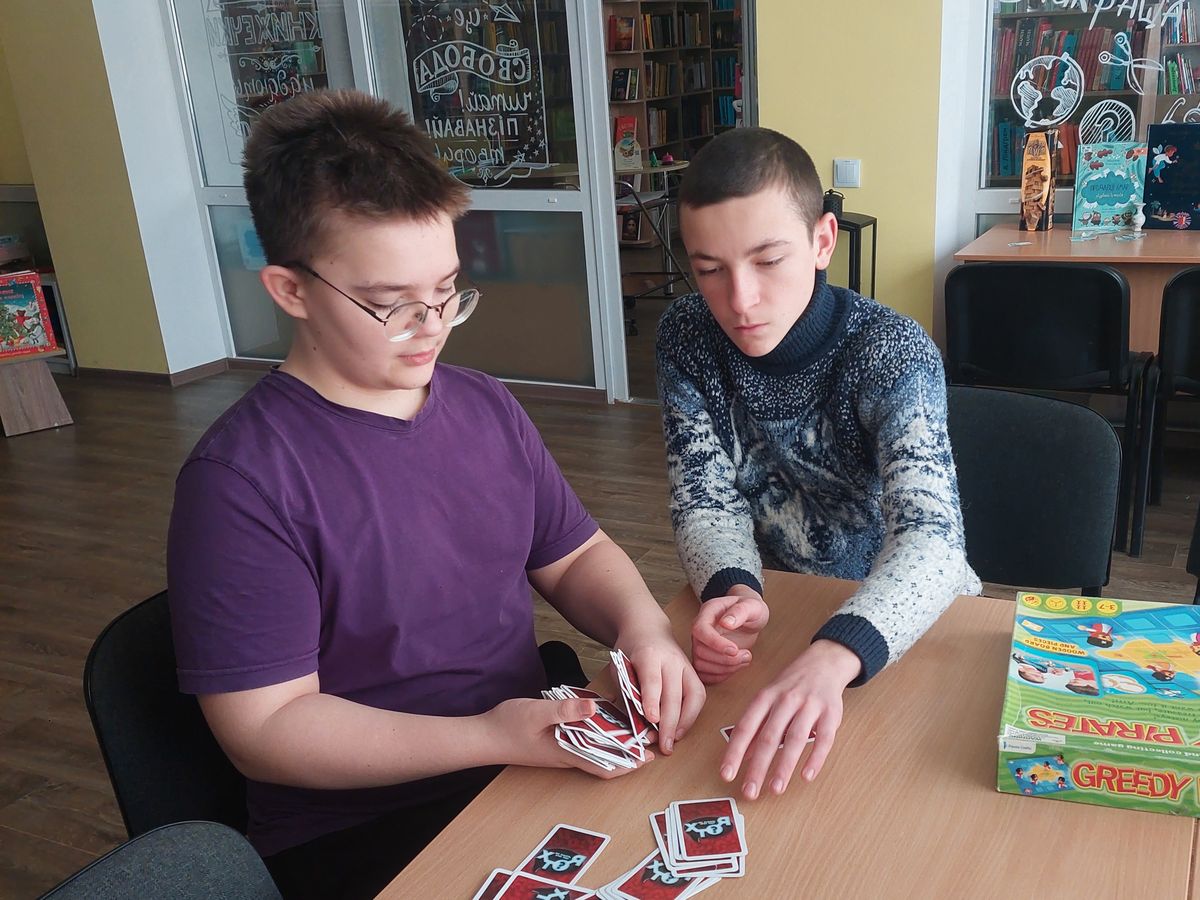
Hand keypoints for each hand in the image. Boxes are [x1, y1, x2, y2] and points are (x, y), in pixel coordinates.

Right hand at [484, 696, 650, 778]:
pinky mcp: (554, 742)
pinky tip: (603, 720)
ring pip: (596, 751)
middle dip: (629, 752)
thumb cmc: (507, 726)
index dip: (629, 763)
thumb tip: (596, 707)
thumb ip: (565, 710)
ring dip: (616, 743)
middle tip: (649, 738)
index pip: (605, 766)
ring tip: (633, 728)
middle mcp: (567, 755)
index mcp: (567, 752)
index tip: (649, 754)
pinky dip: (598, 735)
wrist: (483, 737)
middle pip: (605, 760)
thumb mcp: (537, 712)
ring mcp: (561, 750)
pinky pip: (583, 742)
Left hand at [616, 629, 705, 754]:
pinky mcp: (694, 672)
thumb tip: (636, 724)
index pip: (652, 680)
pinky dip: (692, 715)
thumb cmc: (630, 651)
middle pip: (674, 693)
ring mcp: (685, 665)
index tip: (651, 720)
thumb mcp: (620, 668)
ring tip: (674, 740)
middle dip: (669, 723)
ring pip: (693, 696)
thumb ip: (628, 692)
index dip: (652, 700)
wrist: (647, 629)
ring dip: (685, 722)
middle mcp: (671, 659)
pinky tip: (681, 728)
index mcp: (648, 654)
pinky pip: (699, 696)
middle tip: (664, 746)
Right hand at [690, 589, 769, 684]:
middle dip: (725, 659)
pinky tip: (736, 667)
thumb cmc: (750, 608)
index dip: (715, 643)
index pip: (700, 630)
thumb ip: (740, 611)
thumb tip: (726, 623)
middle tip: (747, 655)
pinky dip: (720, 676)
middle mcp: (700, 629)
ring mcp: (701, 644)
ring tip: (745, 660)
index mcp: (708, 612)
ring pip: (701, 664)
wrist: (750, 617)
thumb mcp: (752, 605)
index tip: (735, 649)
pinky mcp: (706, 658)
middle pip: (700, 651)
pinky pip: (704, 674)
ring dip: (725, 669)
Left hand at [719, 640, 860, 798]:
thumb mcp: (768, 699)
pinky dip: (815, 758)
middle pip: (769, 737)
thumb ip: (756, 727)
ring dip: (784, 766)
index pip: (746, 727)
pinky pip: (824, 739)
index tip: (727, 774)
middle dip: (758, 767)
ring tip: (775, 789)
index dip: (734, 752)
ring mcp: (809, 706)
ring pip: (794, 738)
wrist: (824, 662)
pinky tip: (806, 776)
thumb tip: (741, 756)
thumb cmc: (791, 685)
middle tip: (750, 792)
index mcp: (765, 697)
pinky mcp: (831, 713)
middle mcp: (785, 700)